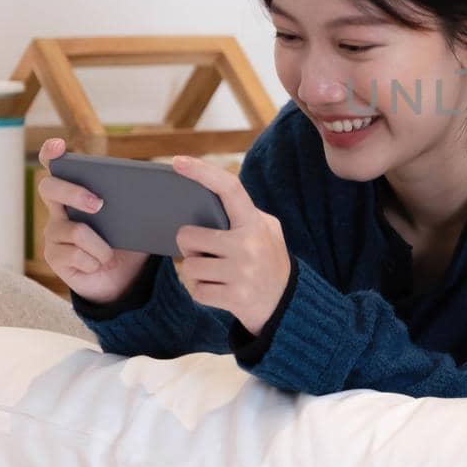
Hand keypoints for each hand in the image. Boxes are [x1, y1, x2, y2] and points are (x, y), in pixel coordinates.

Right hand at [36, 138, 151, 303]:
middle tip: (99, 204)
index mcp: (78, 191)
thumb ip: (140, 198)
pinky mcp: (54, 256)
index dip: (52, 153)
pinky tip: (100, 265)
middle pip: (49, 188)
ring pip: (74, 230)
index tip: (59, 146)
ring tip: (110, 255)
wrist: (125, 278)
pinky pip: (76, 255)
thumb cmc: (129, 240)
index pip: (56, 165)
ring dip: (101, 246)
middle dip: (73, 193)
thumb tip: (163, 179)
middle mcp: (59, 209)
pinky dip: (96, 261)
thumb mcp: (137, 216)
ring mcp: (53, 233)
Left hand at [168, 154, 291, 335]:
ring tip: (220, 275)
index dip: (203, 172)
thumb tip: (203, 200)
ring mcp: (243, 272)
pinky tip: (223, 291)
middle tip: (206, 252)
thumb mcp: (266, 230)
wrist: (289, 304)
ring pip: (190, 267)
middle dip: (190, 246)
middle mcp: (250, 244)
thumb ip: (242, 214)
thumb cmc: (268, 260)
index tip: (177, 162)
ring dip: (198, 273)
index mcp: (255, 222)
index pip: (229, 189)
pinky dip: (204, 293)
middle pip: (189, 236)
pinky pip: (197, 291)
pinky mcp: (235, 297)